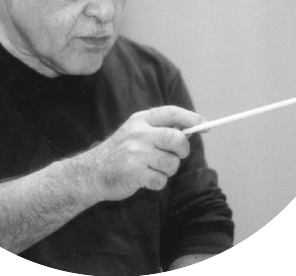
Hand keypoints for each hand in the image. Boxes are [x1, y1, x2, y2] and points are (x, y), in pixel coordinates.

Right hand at [75, 106, 205, 201]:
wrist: (91, 172)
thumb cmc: (119, 152)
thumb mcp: (134, 130)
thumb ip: (158, 128)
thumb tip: (191, 128)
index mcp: (140, 120)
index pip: (171, 113)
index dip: (191, 118)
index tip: (204, 125)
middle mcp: (139, 133)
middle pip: (177, 139)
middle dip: (182, 150)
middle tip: (177, 155)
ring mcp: (136, 153)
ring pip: (172, 163)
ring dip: (168, 170)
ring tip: (152, 168)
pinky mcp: (135, 173)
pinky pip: (162, 180)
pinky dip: (157, 183)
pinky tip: (144, 178)